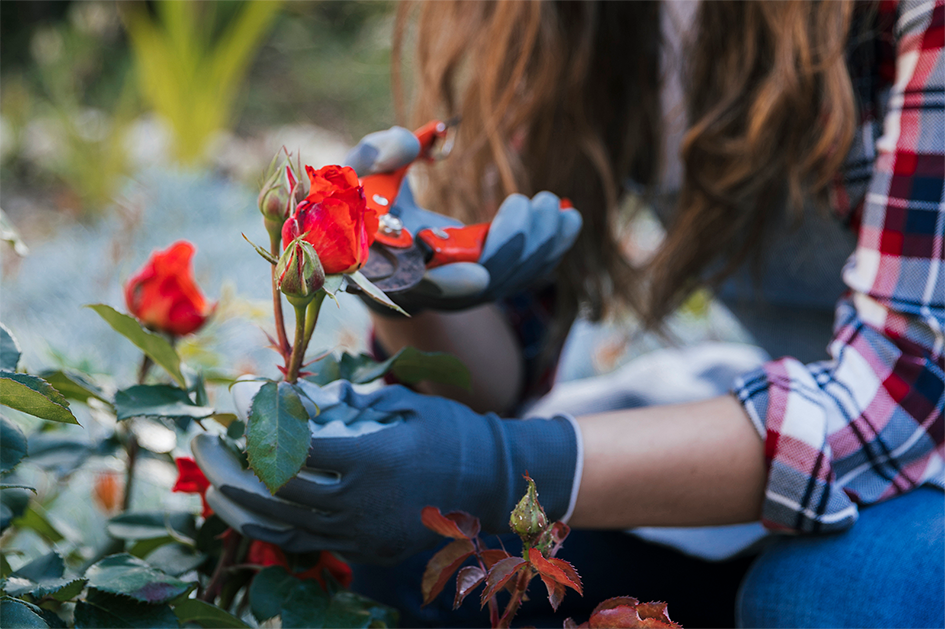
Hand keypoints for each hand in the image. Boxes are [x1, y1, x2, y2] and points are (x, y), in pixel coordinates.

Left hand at [191, 379, 579, 564]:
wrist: (492, 482)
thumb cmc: (448, 431)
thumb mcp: (399, 404)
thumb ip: (342, 404)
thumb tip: (283, 397)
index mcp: (374, 459)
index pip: (296, 449)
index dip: (261, 427)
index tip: (240, 406)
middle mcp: (363, 503)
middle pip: (278, 491)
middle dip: (231, 465)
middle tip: (203, 441)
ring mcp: (363, 534)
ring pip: (283, 527)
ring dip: (240, 503)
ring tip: (214, 479)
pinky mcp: (365, 550)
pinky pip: (306, 543)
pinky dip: (271, 525)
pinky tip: (249, 507)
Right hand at [344, 127, 582, 311]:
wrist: (379, 238)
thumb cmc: (365, 202)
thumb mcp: (358, 174)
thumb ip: (375, 156)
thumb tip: (405, 142)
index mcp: (393, 266)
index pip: (421, 284)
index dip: (449, 286)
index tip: (479, 277)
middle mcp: (432, 288)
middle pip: (483, 280)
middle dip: (517, 244)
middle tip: (541, 202)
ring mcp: (462, 291)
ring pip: (510, 279)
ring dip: (542, 246)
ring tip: (562, 209)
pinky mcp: (486, 284)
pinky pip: (523, 273)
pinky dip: (549, 250)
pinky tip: (568, 221)